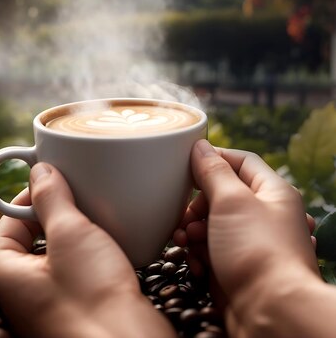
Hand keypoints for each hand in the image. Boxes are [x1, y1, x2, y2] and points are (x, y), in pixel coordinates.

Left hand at [0, 163, 174, 337]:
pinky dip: (86, 254)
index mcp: (3, 273)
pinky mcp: (74, 309)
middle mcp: (20, 292)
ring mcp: (47, 303)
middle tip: (79, 196)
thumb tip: (40, 171)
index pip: (7, 222)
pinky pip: (74, 272)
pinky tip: (107, 246)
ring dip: (73, 233)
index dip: (30, 196)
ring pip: (54, 254)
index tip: (54, 179)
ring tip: (96, 217)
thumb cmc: (92, 300)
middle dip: (54, 213)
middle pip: (30, 237)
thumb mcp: (69, 235)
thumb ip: (51, 198)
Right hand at [174, 140, 321, 335]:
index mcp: (272, 192)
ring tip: (185, 241)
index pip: (241, 161)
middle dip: (196, 205)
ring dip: (191, 230)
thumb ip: (213, 172)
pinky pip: (208, 250)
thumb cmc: (257, 252)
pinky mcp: (235, 266)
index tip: (185, 166)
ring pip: (210, 224)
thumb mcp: (232, 201)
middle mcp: (263, 215)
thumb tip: (200, 147)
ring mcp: (248, 243)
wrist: (269, 310)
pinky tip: (195, 262)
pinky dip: (197, 254)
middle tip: (185, 217)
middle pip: (220, 195)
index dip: (213, 159)